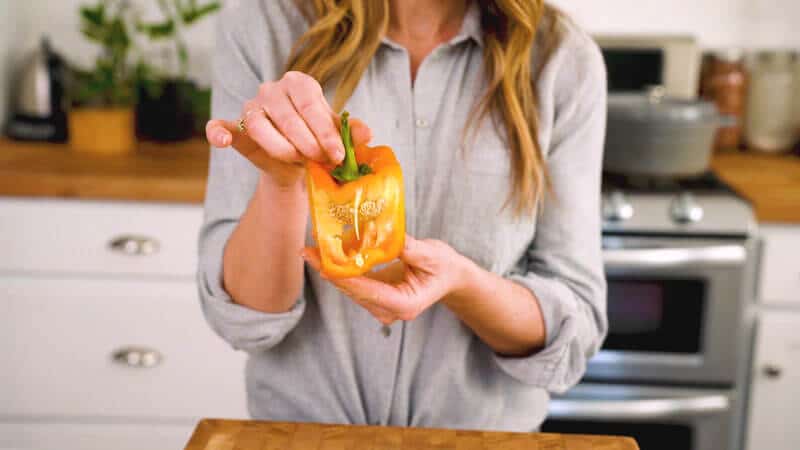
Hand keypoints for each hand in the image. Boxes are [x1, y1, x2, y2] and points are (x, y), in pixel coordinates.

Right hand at [205, 71, 371, 186]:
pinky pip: (222, 126)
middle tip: (320, 162)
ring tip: (296, 160)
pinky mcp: (236, 127)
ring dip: (280, 147)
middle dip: (307, 143)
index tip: (338, 155)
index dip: (325, 132)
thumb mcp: (339, 138)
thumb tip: (367, 134)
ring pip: (260, 126)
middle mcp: (273, 89)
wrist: (299, 164)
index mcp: (301, 83)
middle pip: (287, 116)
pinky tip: (222, 141)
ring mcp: (252, 106)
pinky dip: (219, 132)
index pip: (311, 105)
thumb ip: (351, 134)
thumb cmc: (320, 142)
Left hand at [303, 236, 473, 324]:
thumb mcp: (430, 253)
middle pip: (352, 291)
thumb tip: (378, 234)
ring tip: (312, 249)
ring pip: (349, 288)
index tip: (321, 263)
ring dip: (331, 268)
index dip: (342, 276)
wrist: (450, 277)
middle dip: (329, 270)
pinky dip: (342, 268)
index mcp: (404, 305)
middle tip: (307, 250)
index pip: (366, 290)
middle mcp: (390, 312)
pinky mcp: (375, 299)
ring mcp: (381, 308)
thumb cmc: (444, 265)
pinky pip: (354, 284)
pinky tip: (327, 252)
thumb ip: (404, 246)